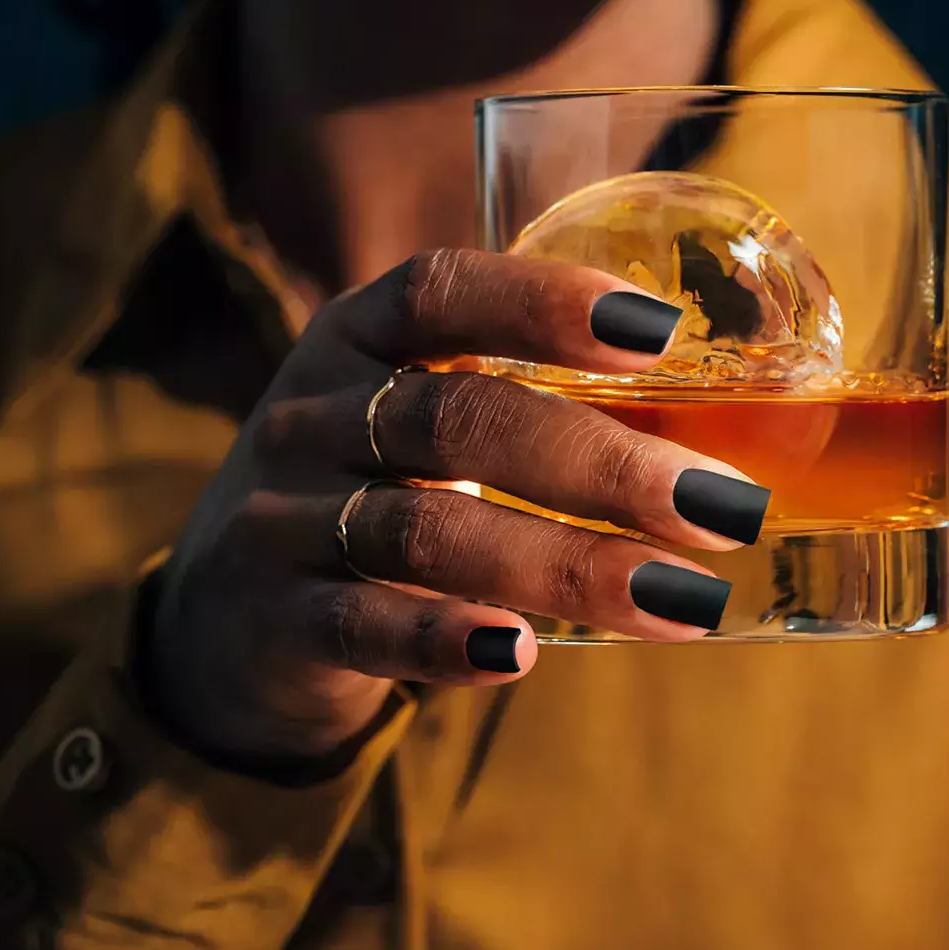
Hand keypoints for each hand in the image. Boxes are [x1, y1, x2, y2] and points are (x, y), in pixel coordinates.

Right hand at [142, 248, 769, 772]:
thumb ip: (521, 399)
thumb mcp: (416, 417)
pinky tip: (524, 658)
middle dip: (601, 461)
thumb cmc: (372, 489)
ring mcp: (283, 514)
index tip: (660, 330)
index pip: (441, 291)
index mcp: (358, 337)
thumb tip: (722, 419)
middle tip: (722, 505)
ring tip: (681, 599)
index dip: (544, 302)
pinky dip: (446, 638)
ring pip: (422, 528)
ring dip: (562, 566)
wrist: (226, 613)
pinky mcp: (272, 616)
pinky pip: (363, 624)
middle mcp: (312, 411)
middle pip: (458, 418)